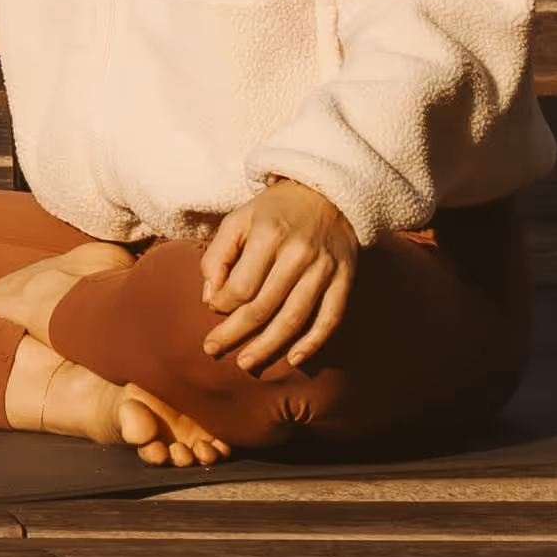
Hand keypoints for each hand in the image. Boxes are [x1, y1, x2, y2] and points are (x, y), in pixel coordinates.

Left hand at [193, 178, 358, 375]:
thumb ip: (218, 255)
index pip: (241, 286)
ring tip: (246, 362)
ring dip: (268, 347)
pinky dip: (313, 343)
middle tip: (214, 350)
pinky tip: (294, 359)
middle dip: (235, 334)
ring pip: (294, 319)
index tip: (213, 309)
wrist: (326, 193)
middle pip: (263, 307)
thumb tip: (210, 297)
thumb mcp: (239, 220)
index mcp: (270, 236)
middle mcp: (299, 254)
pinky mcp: (345, 278)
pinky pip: (330, 318)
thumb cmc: (275, 211)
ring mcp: (324, 268)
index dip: (222, 304)